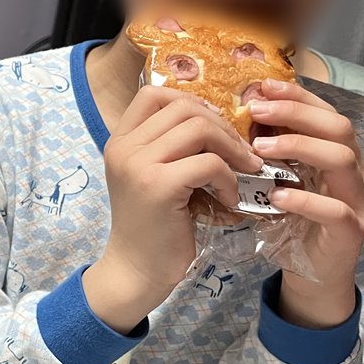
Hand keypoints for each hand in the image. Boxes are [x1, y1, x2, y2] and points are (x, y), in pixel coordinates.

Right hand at [83, 86, 263, 332]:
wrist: (137, 269)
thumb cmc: (152, 225)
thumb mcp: (152, 175)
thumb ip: (169, 146)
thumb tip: (217, 118)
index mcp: (120, 141)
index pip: (153, 94)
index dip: (191, 101)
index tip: (213, 128)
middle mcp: (124, 147)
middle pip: (184, 107)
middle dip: (223, 126)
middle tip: (241, 153)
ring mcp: (138, 165)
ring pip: (200, 128)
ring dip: (232, 149)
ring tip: (244, 171)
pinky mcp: (158, 186)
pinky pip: (209, 163)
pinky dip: (229, 179)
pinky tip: (230, 199)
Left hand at [249, 79, 363, 327]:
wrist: (308, 272)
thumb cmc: (288, 220)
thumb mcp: (274, 180)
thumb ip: (264, 153)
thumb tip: (231, 117)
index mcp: (333, 153)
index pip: (323, 112)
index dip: (295, 96)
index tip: (260, 86)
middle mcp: (350, 171)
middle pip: (338, 127)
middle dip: (296, 113)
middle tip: (255, 111)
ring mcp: (354, 200)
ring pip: (341, 159)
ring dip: (299, 147)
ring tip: (260, 149)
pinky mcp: (349, 232)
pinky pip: (335, 210)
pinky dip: (305, 200)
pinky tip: (276, 196)